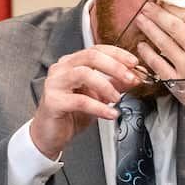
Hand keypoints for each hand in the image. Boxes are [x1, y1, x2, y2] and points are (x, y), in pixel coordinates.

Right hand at [30, 44, 140, 158]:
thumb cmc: (70, 114)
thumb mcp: (98, 97)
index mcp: (72, 63)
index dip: (117, 54)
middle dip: (115, 66)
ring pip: (83, 74)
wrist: (51, 135)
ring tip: (117, 98)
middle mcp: (61, 69)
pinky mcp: (53, 101)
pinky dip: (99, 107)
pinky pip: (80, 101)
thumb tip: (134, 77)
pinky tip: (110, 113)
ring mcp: (55, 83)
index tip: (134, 63)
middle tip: (130, 78)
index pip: (96, 49)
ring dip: (105, 85)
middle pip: (90, 56)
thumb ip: (114, 85)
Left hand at [134, 1, 184, 128]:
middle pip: (172, 25)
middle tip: (146, 6)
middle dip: (157, 13)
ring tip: (140, 19)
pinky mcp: (176, 83)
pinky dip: (147, 52)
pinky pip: (156, 63)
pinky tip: (141, 45)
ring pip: (161, 42)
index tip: (165, 2)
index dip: (174, 6)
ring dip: (148, 28)